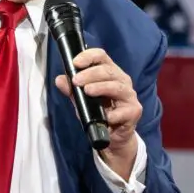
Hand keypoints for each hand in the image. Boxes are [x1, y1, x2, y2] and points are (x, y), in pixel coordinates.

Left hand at [55, 48, 141, 178]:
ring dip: (101, 87)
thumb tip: (59, 80)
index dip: (88, 56)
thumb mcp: (82, 100)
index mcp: (110, 72)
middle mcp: (122, 80)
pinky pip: (123, 111)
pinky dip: (112, 114)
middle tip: (76, 81)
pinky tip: (105, 117)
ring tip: (87, 91)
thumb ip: (72, 90)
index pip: (101, 56)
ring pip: (117, 86)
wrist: (114, 136)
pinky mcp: (134, 111)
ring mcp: (129, 95)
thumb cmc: (100, 112)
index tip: (75, 63)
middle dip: (90, 74)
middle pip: (108, 70)